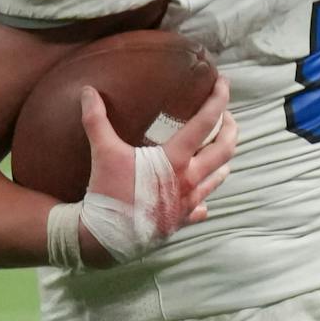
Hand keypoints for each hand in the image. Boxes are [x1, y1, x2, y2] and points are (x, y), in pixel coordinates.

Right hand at [76, 76, 233, 264]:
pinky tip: (200, 199)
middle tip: (228, 117)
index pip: (205, 124)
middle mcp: (189, 180)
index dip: (217, 100)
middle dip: (231, 130)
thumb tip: (88, 91)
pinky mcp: (181, 220)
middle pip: (224, 150)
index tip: (223, 84)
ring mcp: (188, 202)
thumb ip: (97, 120)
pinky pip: (200, 208)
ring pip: (218, 178)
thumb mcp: (103, 153)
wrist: (108, 237)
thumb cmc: (110, 193)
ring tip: (220, 151)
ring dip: (222, 161)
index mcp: (175, 160)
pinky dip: (204, 200)